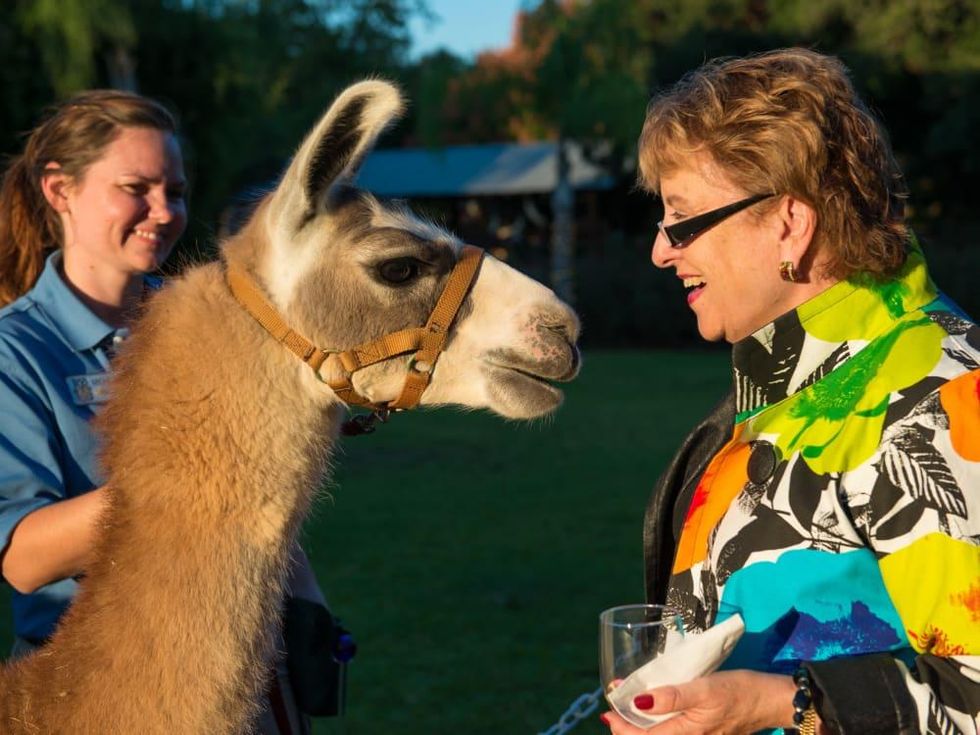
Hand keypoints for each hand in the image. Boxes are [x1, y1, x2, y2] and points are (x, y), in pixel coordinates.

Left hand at [599, 670, 801, 734]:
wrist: (771, 701)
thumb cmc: (738, 691)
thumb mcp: (705, 689)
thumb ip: (672, 697)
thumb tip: (638, 703)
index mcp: (687, 734)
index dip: (621, 726)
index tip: (608, 709)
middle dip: (628, 727)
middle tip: (613, 707)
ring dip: (641, 726)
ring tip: (627, 709)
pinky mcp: (704, 733)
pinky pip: (673, 732)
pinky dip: (658, 724)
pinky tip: (654, 711)